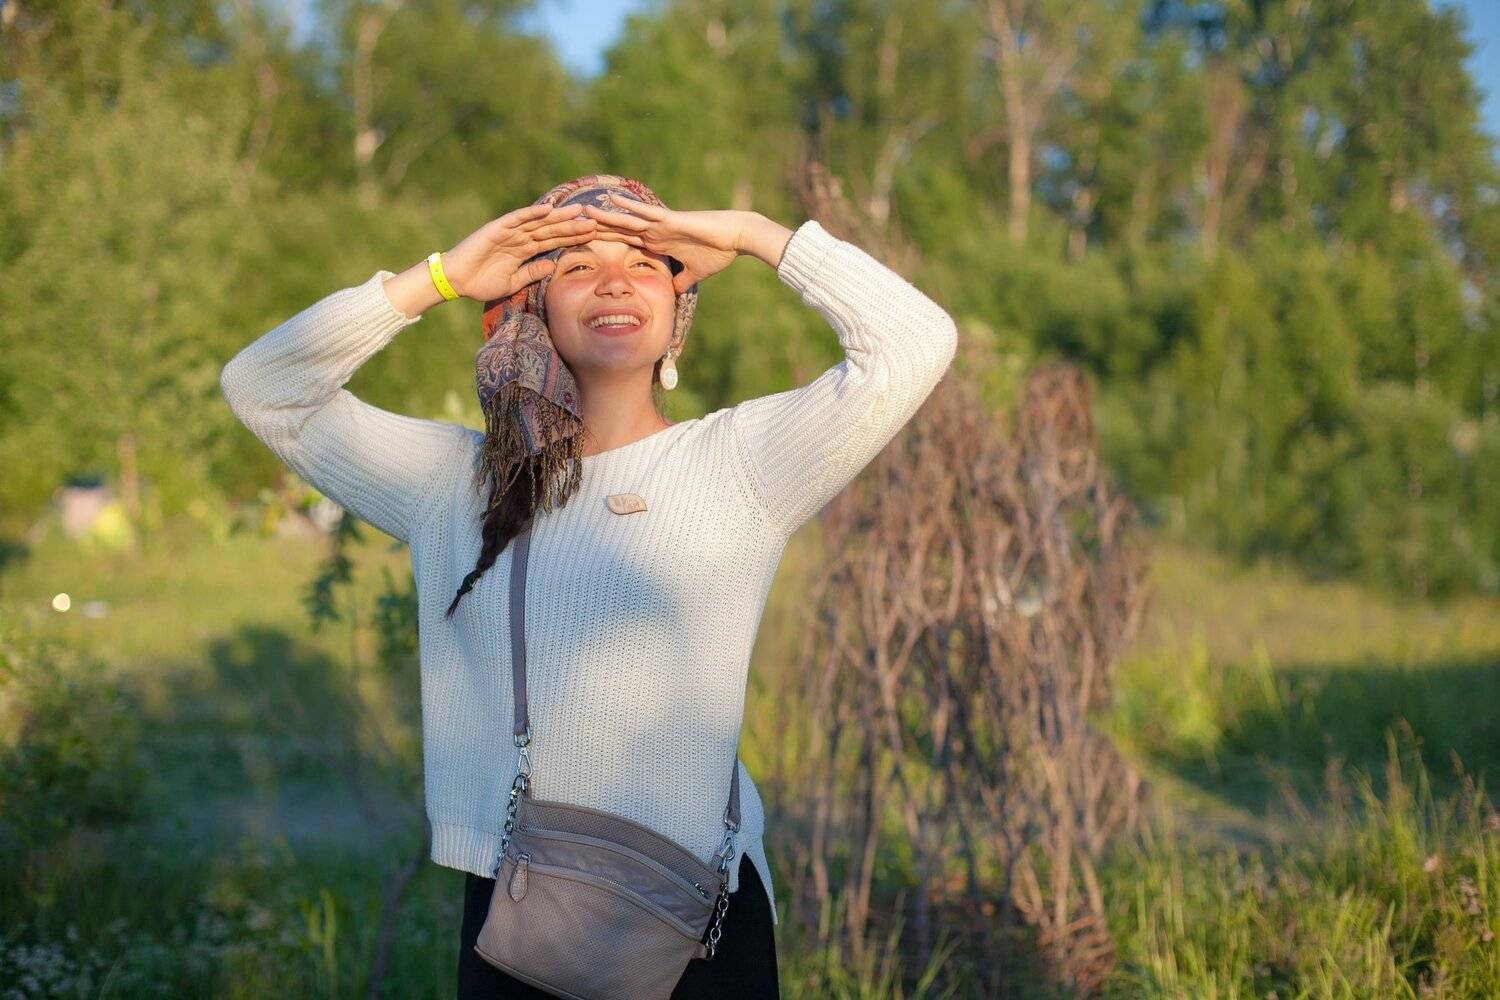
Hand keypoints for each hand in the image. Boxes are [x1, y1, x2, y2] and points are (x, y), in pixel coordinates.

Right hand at [441, 203, 599, 300]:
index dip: (573, 238)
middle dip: (572, 226)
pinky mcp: (497, 228)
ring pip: (539, 221)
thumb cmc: (481, 282)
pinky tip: (549, 209)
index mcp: (525, 250)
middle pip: (552, 229)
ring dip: (558, 216)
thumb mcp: (513, 282)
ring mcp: (510, 231)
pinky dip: (532, 213)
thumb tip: (553, 267)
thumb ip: (532, 273)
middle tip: (596, 221)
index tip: (594, 236)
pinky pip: (517, 219)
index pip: (554, 241)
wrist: (456, 281)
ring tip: (578, 212)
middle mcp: (520, 237)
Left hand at [582, 197, 751, 294]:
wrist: (735, 237)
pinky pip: (646, 212)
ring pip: (626, 219)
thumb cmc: (718, 252)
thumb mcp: (694, 273)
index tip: (583, 244)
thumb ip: (681, 281)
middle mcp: (654, 230)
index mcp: (657, 243)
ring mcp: (660, 223)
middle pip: (618, 230)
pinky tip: (612, 200)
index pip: (624, 242)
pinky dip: (629, 207)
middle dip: (597, 229)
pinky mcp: (670, 219)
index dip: (604, 242)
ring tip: (583, 211)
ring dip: (605, 216)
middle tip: (572, 227)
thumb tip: (673, 294)